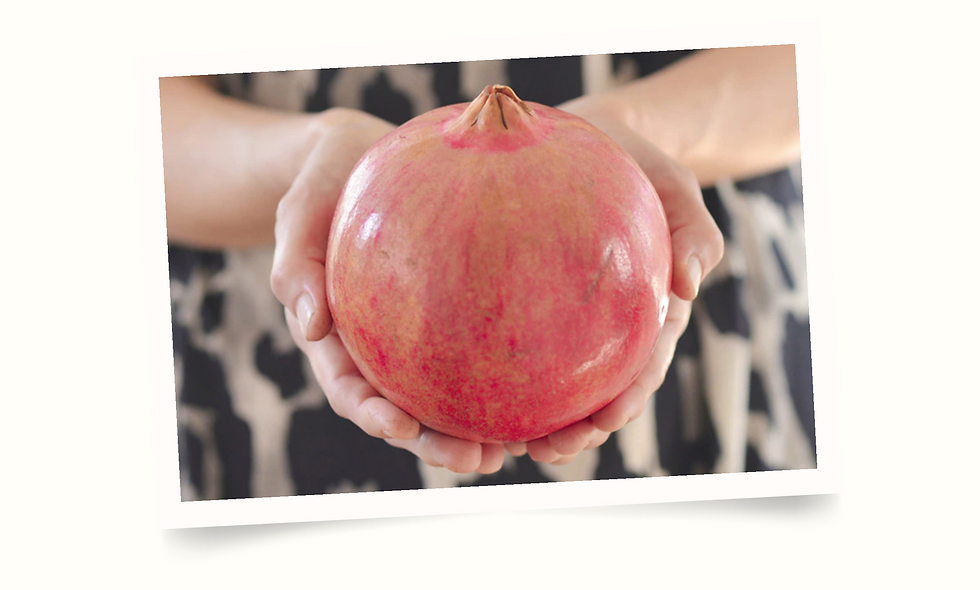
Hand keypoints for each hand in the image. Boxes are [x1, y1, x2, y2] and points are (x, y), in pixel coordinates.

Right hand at [271, 107, 506, 474]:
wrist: (357, 157)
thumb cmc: (323, 185)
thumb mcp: (300, 213)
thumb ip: (296, 266)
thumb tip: (311, 325)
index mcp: (339, 337)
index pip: (352, 389)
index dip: (375, 416)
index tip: (401, 429)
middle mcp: (378, 346)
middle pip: (405, 408)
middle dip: (436, 443)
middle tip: (476, 461)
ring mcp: (413, 333)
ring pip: (445, 393)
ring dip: (475, 428)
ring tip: (517, 448)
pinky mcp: (449, 312)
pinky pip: (476, 349)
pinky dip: (501, 378)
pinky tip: (538, 391)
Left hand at [504, 95, 724, 464]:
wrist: (593, 144)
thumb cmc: (637, 166)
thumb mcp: (673, 185)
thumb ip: (693, 227)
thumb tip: (688, 282)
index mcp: (643, 313)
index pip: (642, 365)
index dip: (627, 397)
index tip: (607, 419)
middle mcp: (604, 329)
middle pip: (595, 392)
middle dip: (578, 429)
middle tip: (552, 448)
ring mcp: (565, 323)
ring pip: (550, 384)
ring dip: (533, 422)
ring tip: (504, 445)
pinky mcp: (525, 309)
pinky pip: (508, 349)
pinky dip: (494, 379)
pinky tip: (465, 396)